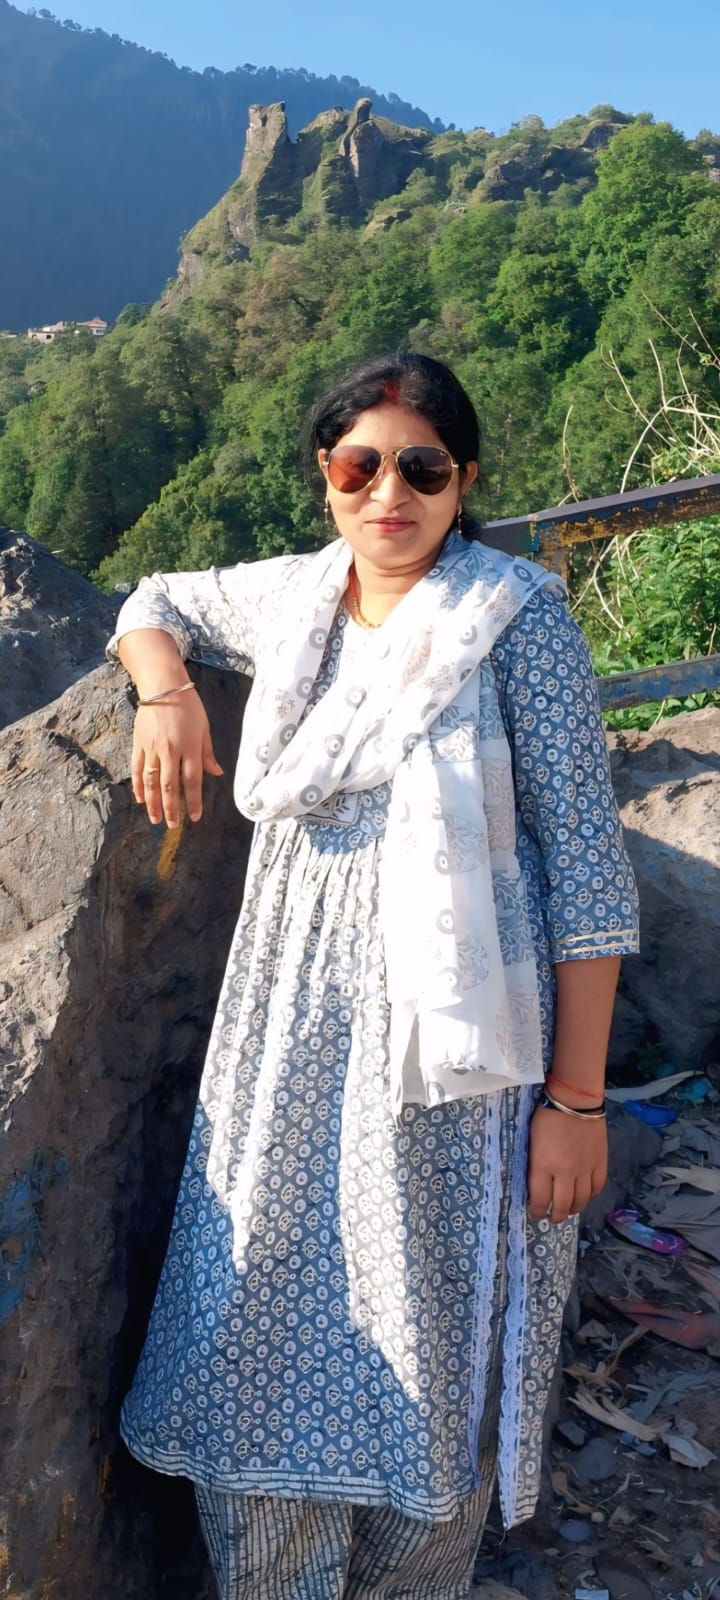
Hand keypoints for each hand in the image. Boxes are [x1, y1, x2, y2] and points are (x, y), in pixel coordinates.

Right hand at [131, 694, 223, 827]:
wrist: (163, 686)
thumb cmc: (188, 705)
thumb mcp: (204, 727)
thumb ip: (207, 753)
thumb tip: (216, 773)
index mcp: (190, 747)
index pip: (192, 781)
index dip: (193, 801)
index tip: (194, 818)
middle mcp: (170, 750)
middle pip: (170, 786)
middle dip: (171, 809)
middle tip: (172, 825)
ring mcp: (152, 748)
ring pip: (151, 782)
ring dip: (153, 803)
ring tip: (155, 819)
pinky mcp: (139, 744)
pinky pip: (137, 769)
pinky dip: (138, 786)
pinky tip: (141, 799)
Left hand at [527, 1104, 607, 1223]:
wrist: (575, 1101)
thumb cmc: (547, 1116)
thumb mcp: (531, 1141)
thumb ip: (535, 1164)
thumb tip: (535, 1183)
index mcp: (543, 1165)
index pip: (540, 1200)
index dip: (536, 1211)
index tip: (534, 1213)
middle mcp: (564, 1173)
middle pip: (562, 1206)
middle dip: (555, 1215)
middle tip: (551, 1216)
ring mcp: (585, 1169)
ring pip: (581, 1201)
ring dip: (573, 1209)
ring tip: (567, 1210)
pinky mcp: (600, 1163)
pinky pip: (597, 1188)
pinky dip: (590, 1195)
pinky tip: (584, 1194)